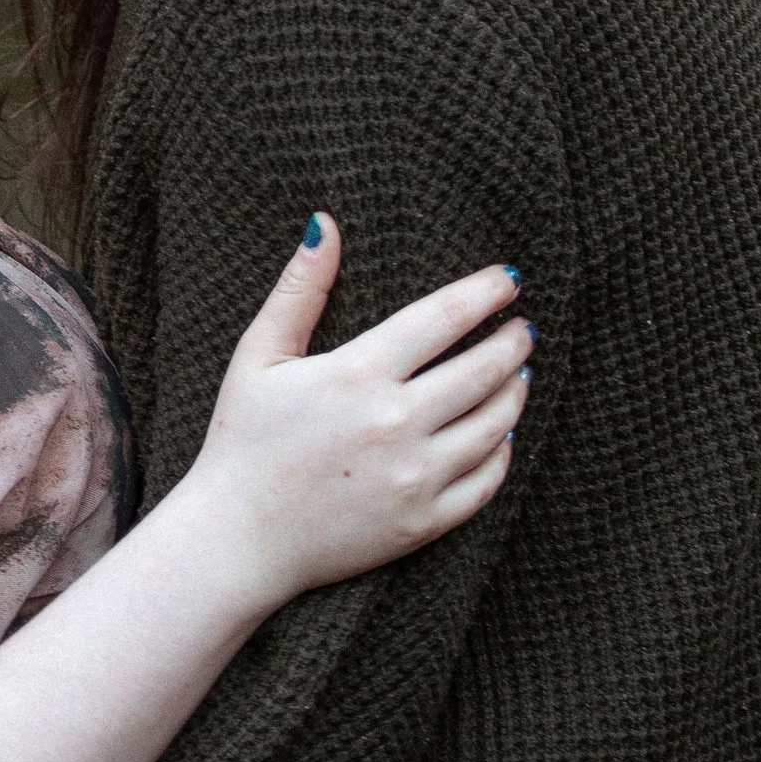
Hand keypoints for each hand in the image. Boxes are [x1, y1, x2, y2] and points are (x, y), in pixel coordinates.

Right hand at [176, 221, 530, 624]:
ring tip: (519, 375)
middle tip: (523, 329)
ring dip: (515, 393)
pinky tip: (501, 435)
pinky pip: (486, 483)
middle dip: (513, 342)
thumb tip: (325, 223)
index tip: (508, 281)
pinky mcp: (422, 523)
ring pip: (494, 425)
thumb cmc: (243, 439)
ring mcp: (413, 477)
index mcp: (357, 374)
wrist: (237, 538)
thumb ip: (300, 289)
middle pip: (482, 370)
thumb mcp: (259, 355)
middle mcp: (394, 423)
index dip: (484, 294)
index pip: (443, 318)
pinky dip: (503, 453)